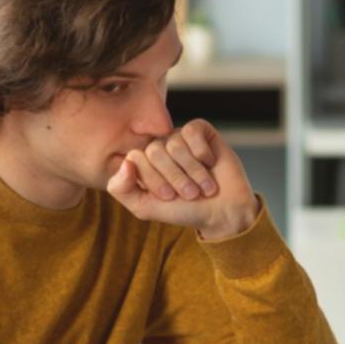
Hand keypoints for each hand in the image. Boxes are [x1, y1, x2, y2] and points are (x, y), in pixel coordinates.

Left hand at [107, 119, 258, 238]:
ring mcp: (179, 137)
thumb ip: (121, 189)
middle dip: (175, 177)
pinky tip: (211, 163)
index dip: (154, 180)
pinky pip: (192, 131)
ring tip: (204, 186)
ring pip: (175, 145)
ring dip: (193, 171)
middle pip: (154, 151)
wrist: (223, 212)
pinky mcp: (200, 131)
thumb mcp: (145, 207)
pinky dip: (202, 153)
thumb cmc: (185, 211)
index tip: (170, 197)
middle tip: (190, 193)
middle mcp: (159, 147)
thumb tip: (125, 161)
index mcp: (143, 163)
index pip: (135, 158)